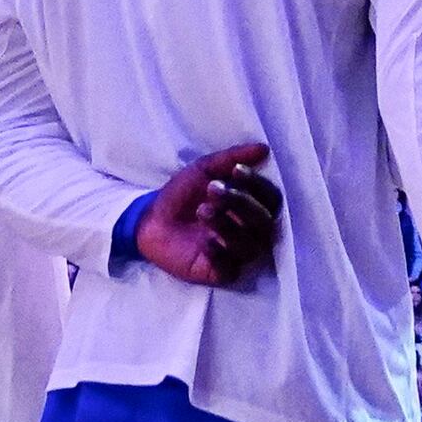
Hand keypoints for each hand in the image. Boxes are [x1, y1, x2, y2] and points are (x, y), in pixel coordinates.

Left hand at [131, 146, 283, 288]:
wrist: (150, 220)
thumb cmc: (182, 194)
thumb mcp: (204, 169)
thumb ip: (232, 158)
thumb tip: (264, 148)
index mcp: (251, 206)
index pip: (271, 199)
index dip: (258, 185)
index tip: (235, 171)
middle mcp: (250, 231)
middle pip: (265, 223)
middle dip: (242, 204)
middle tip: (213, 190)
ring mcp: (236, 254)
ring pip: (250, 246)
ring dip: (229, 226)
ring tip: (202, 211)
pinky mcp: (220, 273)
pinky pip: (231, 269)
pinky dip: (220, 255)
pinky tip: (205, 244)